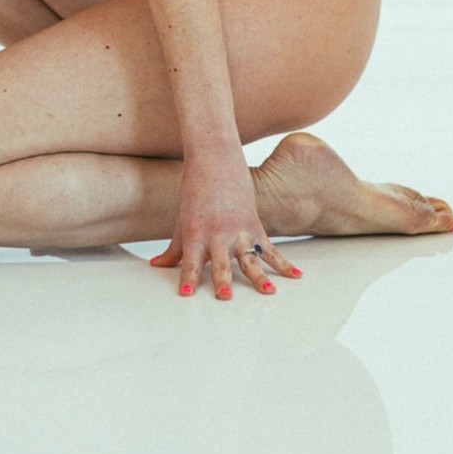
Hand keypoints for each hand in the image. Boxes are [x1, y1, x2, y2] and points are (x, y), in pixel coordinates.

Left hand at [149, 148, 301, 298]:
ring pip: (250, 258)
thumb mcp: (182, 220)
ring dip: (259, 277)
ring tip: (268, 292)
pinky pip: (270, 248)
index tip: (185, 294)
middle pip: (221, 263)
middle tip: (225, 296)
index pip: (189, 262)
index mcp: (196, 232)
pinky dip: (283, 264)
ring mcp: (238, 229)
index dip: (187, 279)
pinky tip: (295, 276)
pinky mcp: (254, 224)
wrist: (214, 157)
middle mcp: (217, 233)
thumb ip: (174, 248)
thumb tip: (158, 265)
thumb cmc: (194, 190)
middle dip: (223, 281)